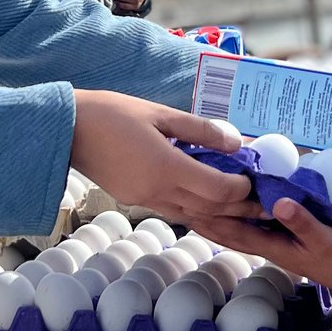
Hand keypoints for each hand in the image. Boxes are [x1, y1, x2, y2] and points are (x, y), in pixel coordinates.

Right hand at [71, 91, 261, 225]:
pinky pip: (175, 212)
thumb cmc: (111, 113)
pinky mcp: (135, 199)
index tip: (256, 180)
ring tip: (244, 213)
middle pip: (210, 210)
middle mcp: (158, 191)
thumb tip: (235, 142)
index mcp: (166, 168)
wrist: (67, 130)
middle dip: (240, 209)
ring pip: (193, 217)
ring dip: (220, 217)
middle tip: (264, 206)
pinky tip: (208, 207)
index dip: (241, 188)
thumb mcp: (159, 113)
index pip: (217, 189)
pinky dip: (197, 212)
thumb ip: (199, 130)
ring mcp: (145, 199)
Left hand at [184, 195, 331, 301]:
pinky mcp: (295, 239)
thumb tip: (276, 202)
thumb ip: (302, 221)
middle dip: (210, 218)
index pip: (235, 233)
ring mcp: (284, 244)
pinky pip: (264, 225)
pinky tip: (246, 204)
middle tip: (183, 199)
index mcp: (275, 248)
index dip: (212, 220)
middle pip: (234, 232)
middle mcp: (274, 247)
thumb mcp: (325, 239)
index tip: (188, 204)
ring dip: (225, 216)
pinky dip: (249, 214)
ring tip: (204, 199)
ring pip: (246, 228)